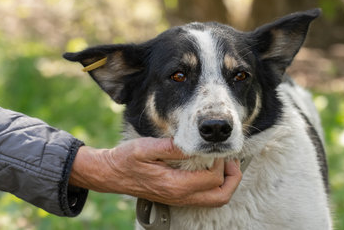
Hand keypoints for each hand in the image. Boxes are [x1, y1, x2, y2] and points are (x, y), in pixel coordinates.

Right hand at [69, 137, 241, 206]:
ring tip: (223, 163)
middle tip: (230, 160)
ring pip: (215, 200)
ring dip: (226, 183)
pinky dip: (215, 185)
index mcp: (175, 184)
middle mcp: (180, 196)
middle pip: (221, 196)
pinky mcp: (177, 197)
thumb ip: (170, 147)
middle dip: (233, 178)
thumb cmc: (126, 160)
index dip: (220, 163)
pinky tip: (210, 168)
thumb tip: (192, 144)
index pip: (212, 179)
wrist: (111, 174)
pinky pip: (205, 198)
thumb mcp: (145, 147)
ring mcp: (179, 199)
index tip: (215, 149)